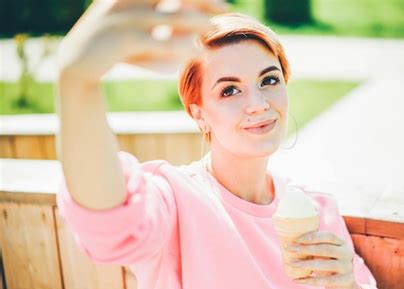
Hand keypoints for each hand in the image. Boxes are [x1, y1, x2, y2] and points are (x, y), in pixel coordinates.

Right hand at [58, 0, 228, 83]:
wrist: (74, 65)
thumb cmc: (112, 48)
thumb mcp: (135, 31)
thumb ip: (159, 27)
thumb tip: (192, 36)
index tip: (218, 1)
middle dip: (202, 0)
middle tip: (225, 9)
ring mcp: (122, 18)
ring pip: (169, 17)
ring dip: (197, 22)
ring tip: (216, 29)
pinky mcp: (121, 40)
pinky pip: (158, 42)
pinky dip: (180, 46)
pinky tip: (198, 52)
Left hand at [286, 231, 356, 288]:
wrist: (343, 286)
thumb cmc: (328, 263)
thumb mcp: (324, 252)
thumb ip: (313, 245)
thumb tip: (289, 238)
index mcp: (341, 243)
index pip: (328, 236)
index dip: (312, 237)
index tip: (296, 239)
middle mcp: (347, 253)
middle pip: (326, 249)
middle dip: (306, 248)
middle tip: (289, 248)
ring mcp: (347, 268)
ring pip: (325, 265)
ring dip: (305, 264)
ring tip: (291, 262)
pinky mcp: (345, 281)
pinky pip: (324, 281)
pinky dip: (309, 280)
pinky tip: (296, 280)